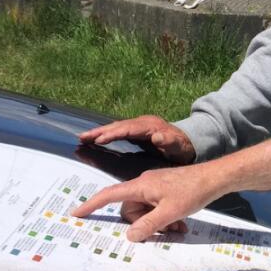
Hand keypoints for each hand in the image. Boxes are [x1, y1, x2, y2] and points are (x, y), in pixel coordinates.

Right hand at [71, 164, 224, 240]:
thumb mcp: (170, 212)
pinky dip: (164, 218)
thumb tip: (129, 236)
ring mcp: (155, 187)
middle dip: (143, 224)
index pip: (109, 195)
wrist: (215, 178)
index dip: (92, 205)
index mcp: (140, 186)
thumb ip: (148, 225)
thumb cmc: (193, 191)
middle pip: (130, 210)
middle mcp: (144, 185)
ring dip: (157, 224)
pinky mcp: (165, 191)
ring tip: (177, 228)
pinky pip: (156, 208)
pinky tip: (180, 225)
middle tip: (166, 231)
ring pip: (145, 212)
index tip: (76, 213)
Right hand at [79, 115, 196, 163]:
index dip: (113, 134)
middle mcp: (143, 123)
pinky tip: (95, 139)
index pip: (128, 129)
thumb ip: (169, 142)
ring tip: (83, 137)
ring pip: (116, 127)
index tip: (99, 139)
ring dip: (100, 132)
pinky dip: (106, 133)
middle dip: (100, 131)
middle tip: (83, 137)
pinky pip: (119, 130)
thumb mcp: (178, 146)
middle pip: (118, 125)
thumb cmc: (181, 148)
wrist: (187, 143)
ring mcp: (139, 125)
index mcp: (151, 127)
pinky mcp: (137, 130)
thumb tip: (158, 137)